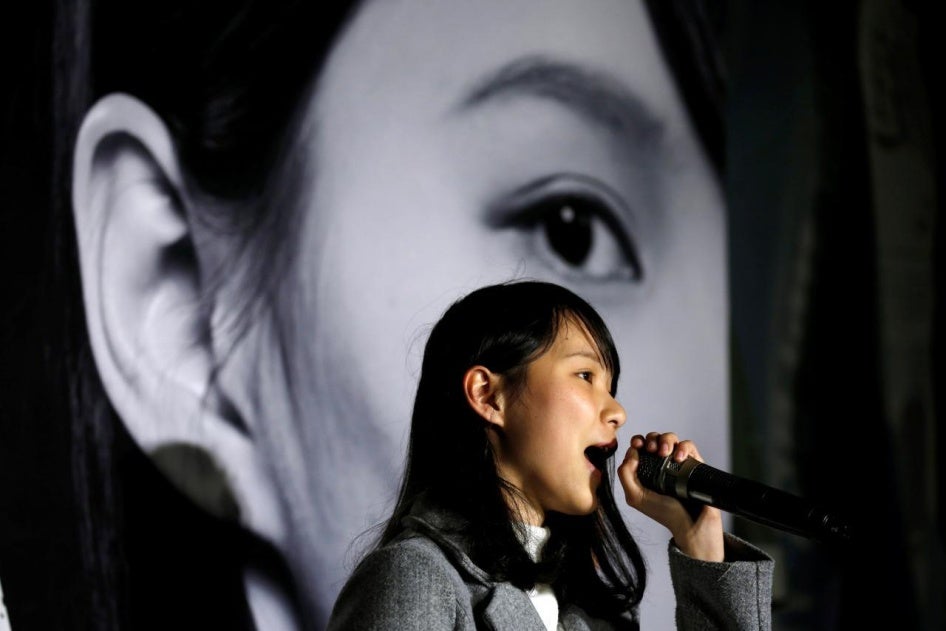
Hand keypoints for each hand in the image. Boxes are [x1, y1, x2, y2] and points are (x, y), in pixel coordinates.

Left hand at [617, 431, 723, 561]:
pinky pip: (689, 445)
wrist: (692, 525)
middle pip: (654, 438)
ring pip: (671, 438)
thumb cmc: (665, 514)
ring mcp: (678, 463)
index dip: (638, 442)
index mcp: (645, 470)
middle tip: (652, 449)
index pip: (639, 447)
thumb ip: (626, 474)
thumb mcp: (635, 497)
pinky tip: (679, 458)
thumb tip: (631, 452)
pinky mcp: (694, 463)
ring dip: (666, 440)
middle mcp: (661, 464)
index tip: (638, 445)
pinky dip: (683, 447)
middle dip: (651, 439)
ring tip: (665, 453)